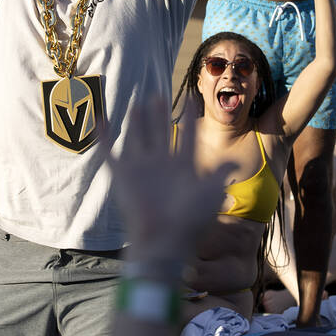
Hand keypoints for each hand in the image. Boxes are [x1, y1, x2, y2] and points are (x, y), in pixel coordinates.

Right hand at [107, 97, 232, 259]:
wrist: (164, 240)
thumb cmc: (190, 219)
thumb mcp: (211, 194)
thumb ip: (219, 173)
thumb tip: (235, 161)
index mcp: (184, 167)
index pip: (188, 137)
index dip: (189, 117)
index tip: (190, 97)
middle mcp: (162, 165)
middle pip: (161, 134)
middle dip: (160, 115)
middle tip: (159, 95)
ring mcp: (141, 169)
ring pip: (139, 138)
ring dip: (138, 122)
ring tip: (138, 103)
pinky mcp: (122, 175)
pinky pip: (110, 152)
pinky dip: (103, 136)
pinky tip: (100, 119)